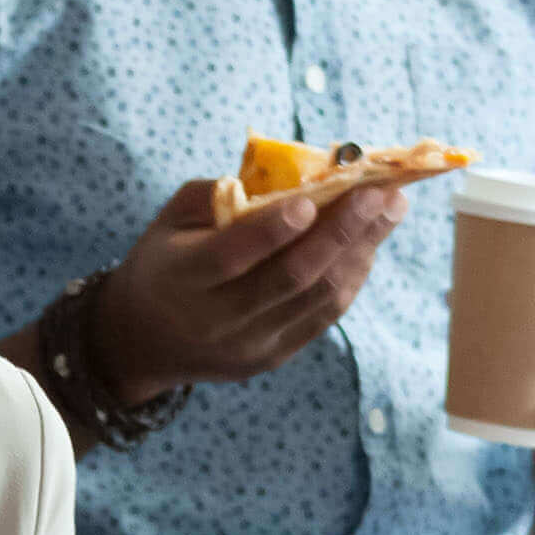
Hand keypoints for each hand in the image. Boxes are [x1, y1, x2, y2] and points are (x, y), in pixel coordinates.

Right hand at [93, 175, 409, 400]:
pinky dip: (352, 276)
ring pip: (318, 298)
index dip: (274, 229)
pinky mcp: (273, 357)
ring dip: (361, 251)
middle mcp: (216, 320)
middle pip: (290, 277)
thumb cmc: (164, 261)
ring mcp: (249, 345)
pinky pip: (324, 316)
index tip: (315, 198)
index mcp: (181, 279)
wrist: (144, 341)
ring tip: (391, 210)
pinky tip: (370, 243)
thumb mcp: (168, 221)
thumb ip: (215, 196)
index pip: (232, 256)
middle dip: (342, 232)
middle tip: (381, 194)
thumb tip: (284, 176)